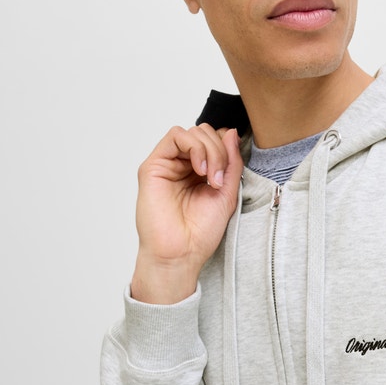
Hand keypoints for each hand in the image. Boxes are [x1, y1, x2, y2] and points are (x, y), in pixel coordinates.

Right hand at [130, 124, 243, 302]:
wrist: (181, 253)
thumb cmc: (200, 232)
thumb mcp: (227, 192)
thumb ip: (231, 162)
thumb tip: (231, 132)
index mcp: (200, 172)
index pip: (215, 140)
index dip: (227, 148)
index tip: (230, 173)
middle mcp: (183, 165)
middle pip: (205, 133)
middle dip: (220, 151)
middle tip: (220, 179)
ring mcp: (168, 164)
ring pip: (193, 132)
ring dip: (210, 150)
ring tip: (211, 178)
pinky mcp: (153, 166)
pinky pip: (175, 136)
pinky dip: (194, 146)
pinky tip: (200, 170)